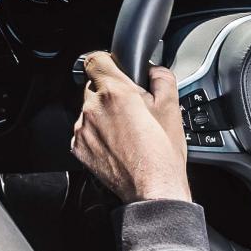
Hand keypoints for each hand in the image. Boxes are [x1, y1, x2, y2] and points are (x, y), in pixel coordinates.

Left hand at [71, 52, 190, 202]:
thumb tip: (154, 70)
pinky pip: (84, 130)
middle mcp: (93, 108)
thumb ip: (162, 78)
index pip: (94, 60)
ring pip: (89, 109)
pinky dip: (96, 134)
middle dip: (110, 92)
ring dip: (102, 114)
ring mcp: (82, 129)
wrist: (152, 190)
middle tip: (130, 108)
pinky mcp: (78, 147)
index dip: (106, 62)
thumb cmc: (162, 154)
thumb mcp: (172, 108)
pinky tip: (116, 145)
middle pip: (93, 86)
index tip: (114, 69)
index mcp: (115, 92)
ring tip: (126, 131)